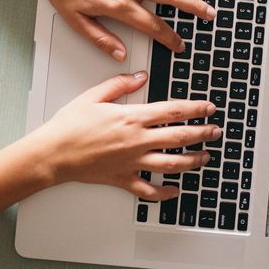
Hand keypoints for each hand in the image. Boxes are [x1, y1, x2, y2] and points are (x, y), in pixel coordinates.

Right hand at [37, 72, 220, 197]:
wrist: (53, 154)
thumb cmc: (69, 126)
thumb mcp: (94, 96)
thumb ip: (120, 84)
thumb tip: (140, 76)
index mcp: (132, 118)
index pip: (173, 111)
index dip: (196, 109)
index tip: (209, 108)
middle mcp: (137, 141)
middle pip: (179, 137)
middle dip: (202, 134)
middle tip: (216, 132)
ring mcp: (132, 162)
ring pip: (171, 164)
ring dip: (192, 161)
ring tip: (205, 157)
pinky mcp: (123, 179)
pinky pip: (149, 189)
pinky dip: (165, 192)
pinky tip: (176, 190)